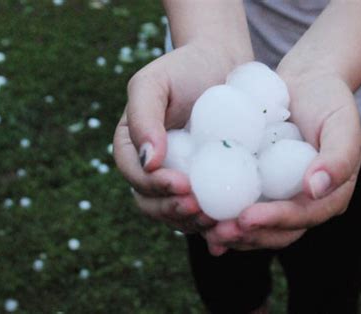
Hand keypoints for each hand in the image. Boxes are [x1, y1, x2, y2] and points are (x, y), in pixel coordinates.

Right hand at [113, 42, 251, 232]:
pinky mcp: (207, 183)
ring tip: (217, 220)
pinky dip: (213, 226)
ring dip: (194, 223)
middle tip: (200, 209)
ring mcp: (181, 179)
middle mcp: (155, 169)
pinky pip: (206, 210)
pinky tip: (227, 233)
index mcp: (134, 148)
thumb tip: (150, 161)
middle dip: (174, 211)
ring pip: (179, 213)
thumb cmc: (184, 68)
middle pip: (154, 203)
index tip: (182, 184)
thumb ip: (142, 117)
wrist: (222, 65)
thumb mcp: (154, 83)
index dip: (155, 186)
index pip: (136, 176)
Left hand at [203, 74, 360, 253]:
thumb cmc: (328, 100)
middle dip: (248, 236)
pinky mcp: (262, 184)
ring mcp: (282, 195)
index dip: (275, 221)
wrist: (307, 82)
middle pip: (278, 231)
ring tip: (205, 228)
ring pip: (258, 226)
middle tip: (217, 231)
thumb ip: (338, 158)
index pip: (303, 217)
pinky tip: (200, 214)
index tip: (245, 217)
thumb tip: (315, 189)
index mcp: (330, 195)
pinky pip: (243, 203)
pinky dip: (224, 213)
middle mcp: (305, 202)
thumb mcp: (342, 124)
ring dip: (232, 233)